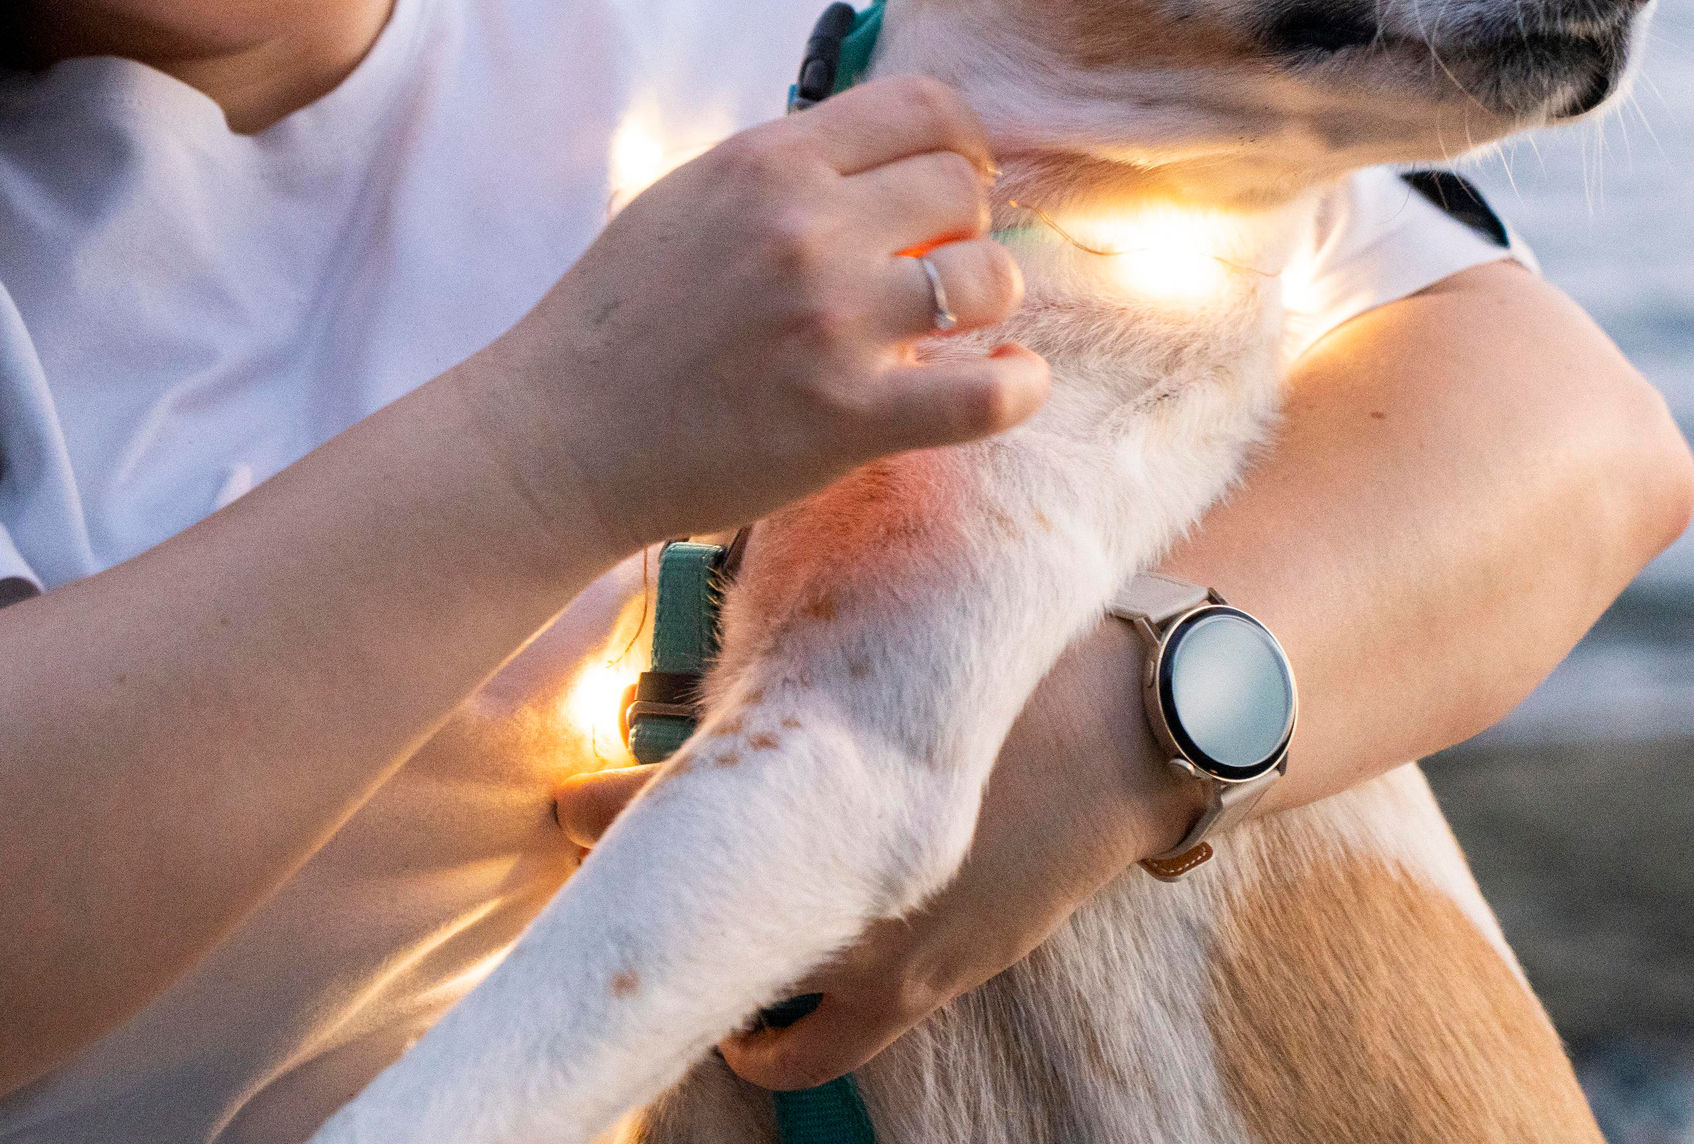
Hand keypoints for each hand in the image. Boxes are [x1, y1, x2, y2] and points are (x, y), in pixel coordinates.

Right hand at [474, 76, 1047, 555]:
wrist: (560, 436)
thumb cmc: (622, 322)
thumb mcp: (692, 197)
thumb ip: (787, 170)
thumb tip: (891, 157)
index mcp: (767, 161)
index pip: (924, 107)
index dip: (961, 143)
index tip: (956, 180)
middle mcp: (806, 228)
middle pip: (962, 190)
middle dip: (965, 227)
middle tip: (935, 267)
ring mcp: (832, 323)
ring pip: (990, 278)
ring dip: (987, 300)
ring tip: (956, 328)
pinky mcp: (848, 416)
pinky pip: (988, 393)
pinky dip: (1018, 384)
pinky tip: (1010, 378)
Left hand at [552, 620, 1187, 1088]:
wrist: (1132, 726)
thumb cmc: (1007, 662)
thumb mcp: (889, 646)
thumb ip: (796, 663)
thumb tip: (716, 658)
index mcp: (806, 770)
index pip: (642, 808)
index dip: (589, 811)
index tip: (562, 806)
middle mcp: (826, 867)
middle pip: (673, 912)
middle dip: (630, 895)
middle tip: (604, 868)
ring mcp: (869, 943)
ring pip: (733, 996)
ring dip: (703, 970)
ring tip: (686, 937)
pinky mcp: (920, 988)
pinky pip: (812, 1047)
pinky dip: (772, 1038)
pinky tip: (755, 1015)